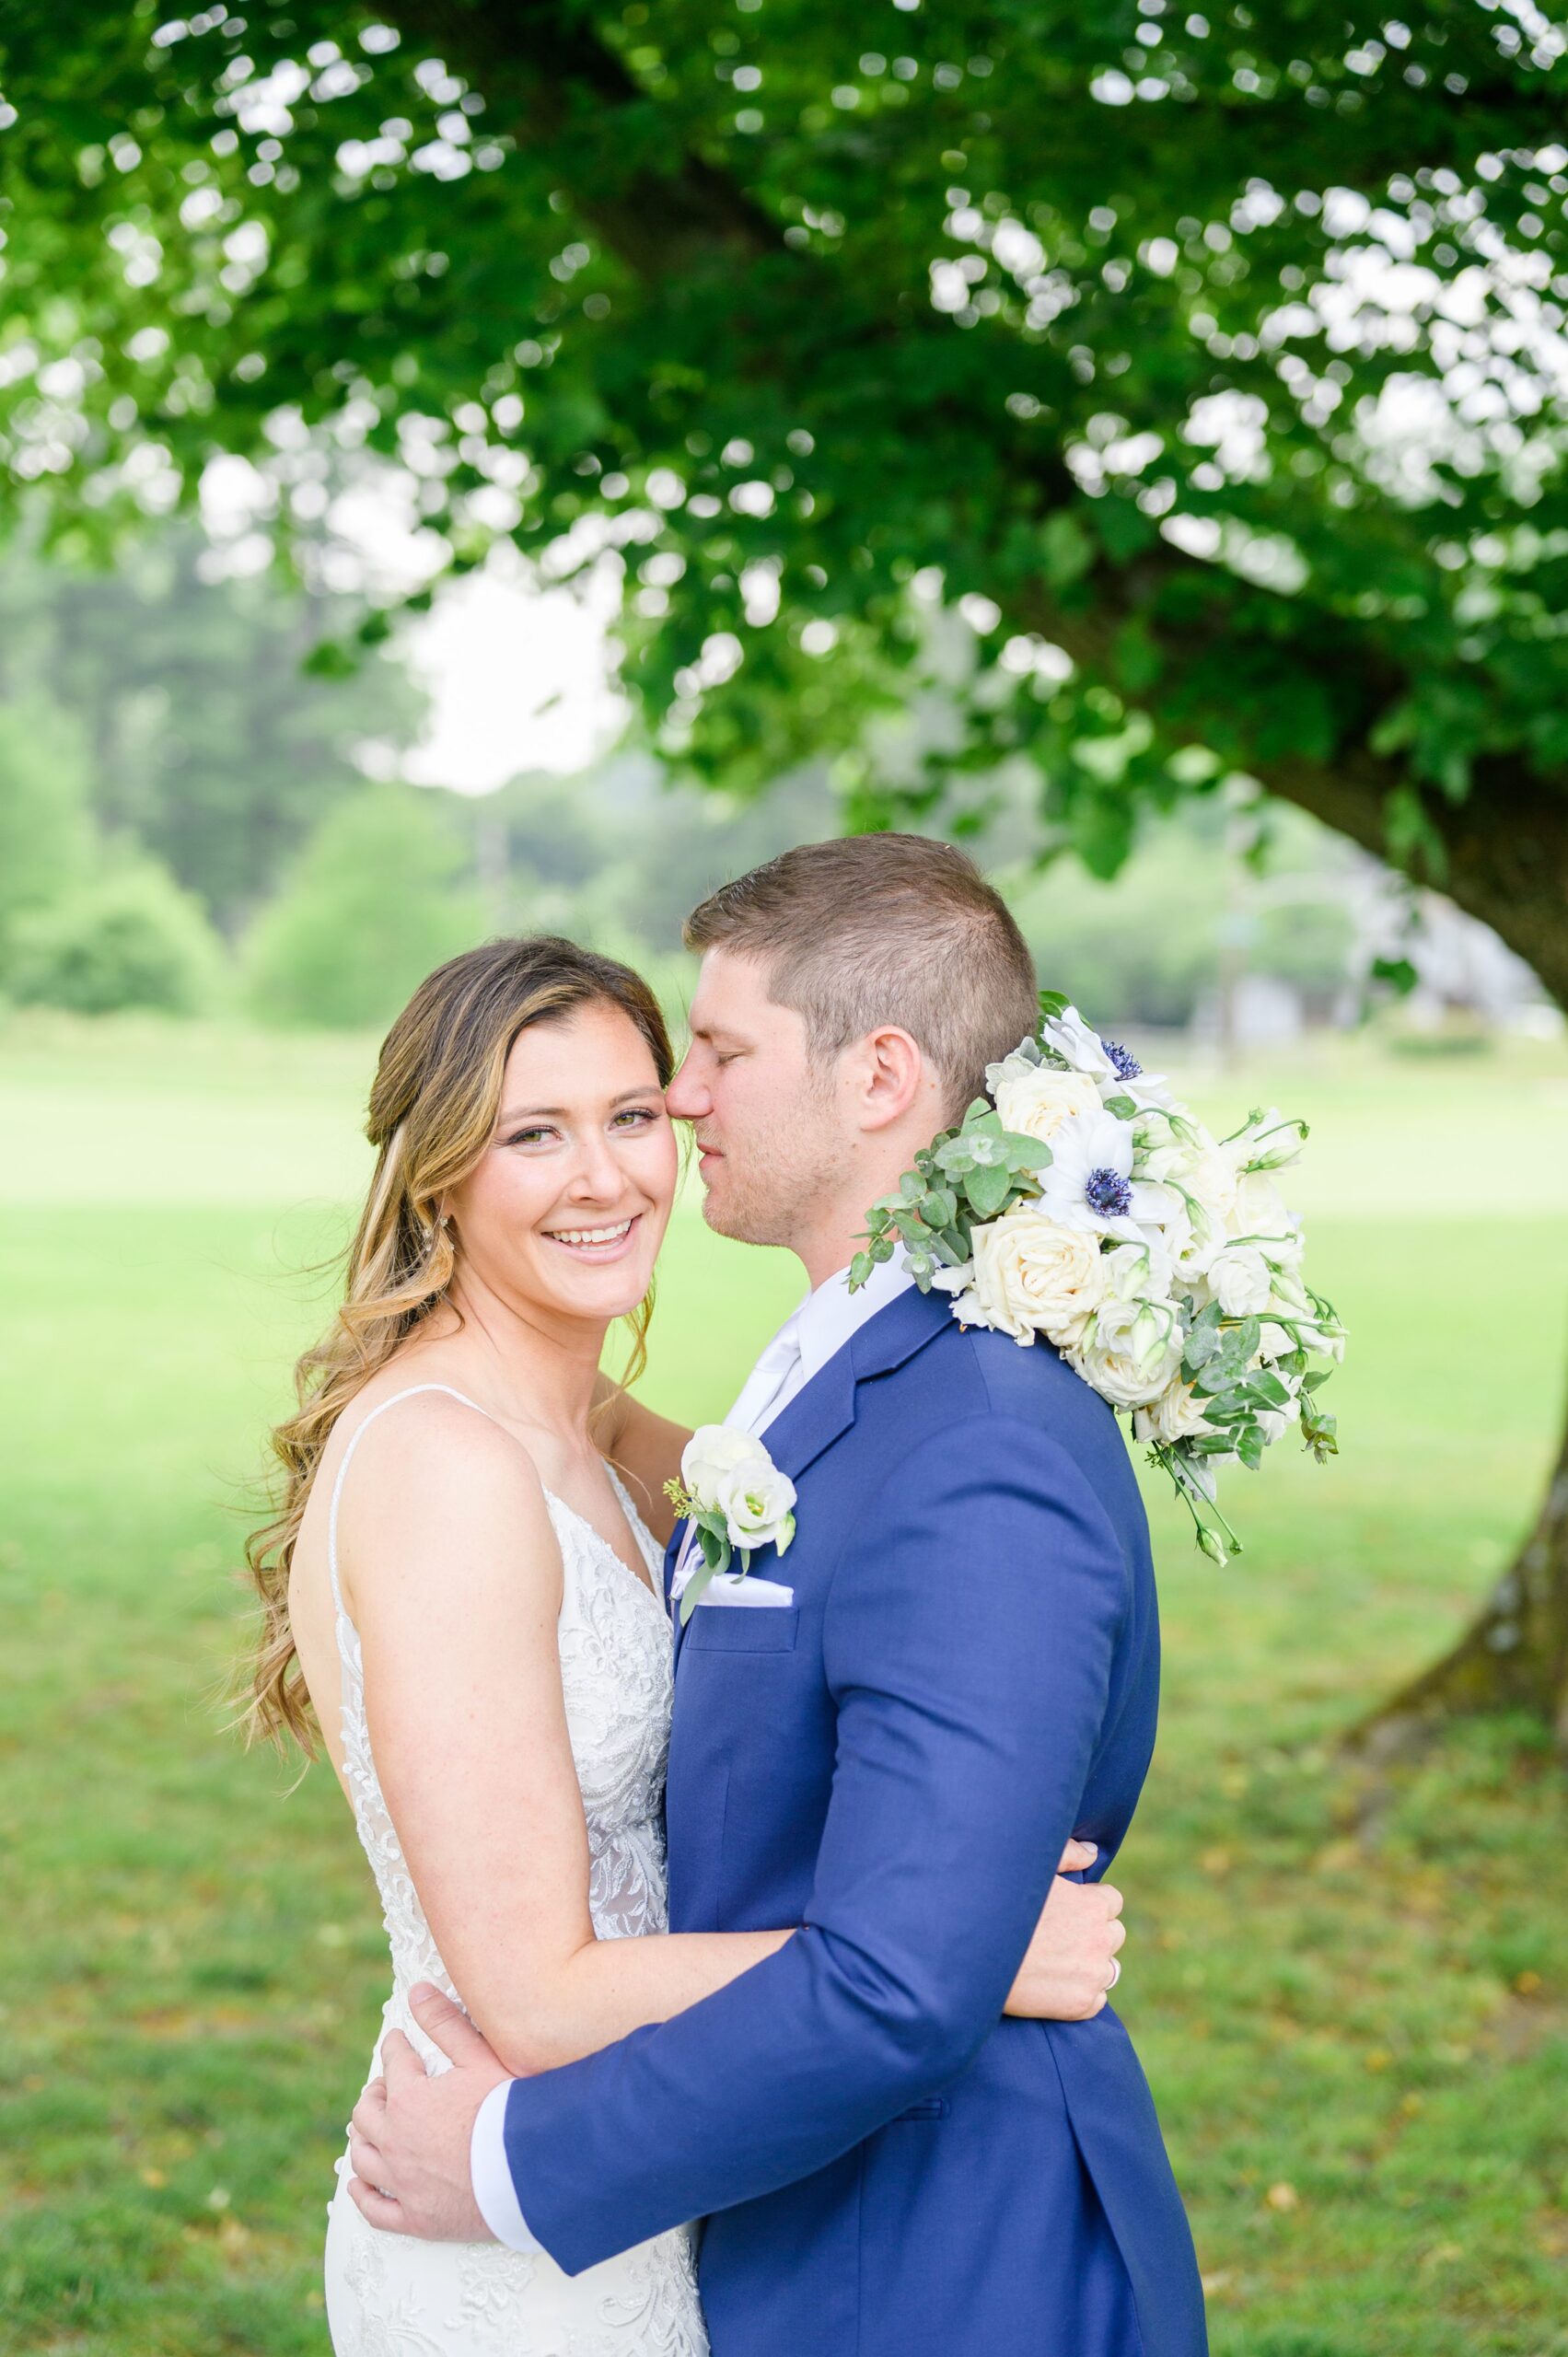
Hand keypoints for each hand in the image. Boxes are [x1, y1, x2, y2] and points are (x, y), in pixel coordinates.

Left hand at [346, 1984, 509, 2240]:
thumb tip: (417, 1990)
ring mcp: (401, 2183)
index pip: (392, 2063)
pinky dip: (362, 2193)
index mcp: (409, 2099)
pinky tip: (360, 2183)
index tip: (397, 2042)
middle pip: (365, 2113)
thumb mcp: (480, 2057)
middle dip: (373, 2095)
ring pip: (363, 2158)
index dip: (394, 2049)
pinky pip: (374, 2208)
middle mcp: (395, 2141)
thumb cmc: (509, 2109)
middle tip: (384, 2088)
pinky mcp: (414, 2218)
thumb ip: (446, 2022)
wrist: (531, 2170)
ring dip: (363, 2138)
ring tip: (370, 2129)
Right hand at [1003, 1840, 1125, 2022]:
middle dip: (1094, 1933)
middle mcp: (1100, 1940)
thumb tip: (1093, 1853)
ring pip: (1109, 1969)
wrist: (973, 1957)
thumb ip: (1067, 1853)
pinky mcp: (1082, 2006)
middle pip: (1114, 1934)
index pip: (1112, 1901)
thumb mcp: (1030, 1867)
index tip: (1069, 1909)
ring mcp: (1093, 1975)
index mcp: (1093, 1904)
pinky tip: (1055, 1985)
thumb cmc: (997, 1904)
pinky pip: (1097, 2000)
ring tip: (1057, 1962)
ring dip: (1091, 1965)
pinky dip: (1082, 1994)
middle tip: (1061, 1935)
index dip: (1090, 1903)